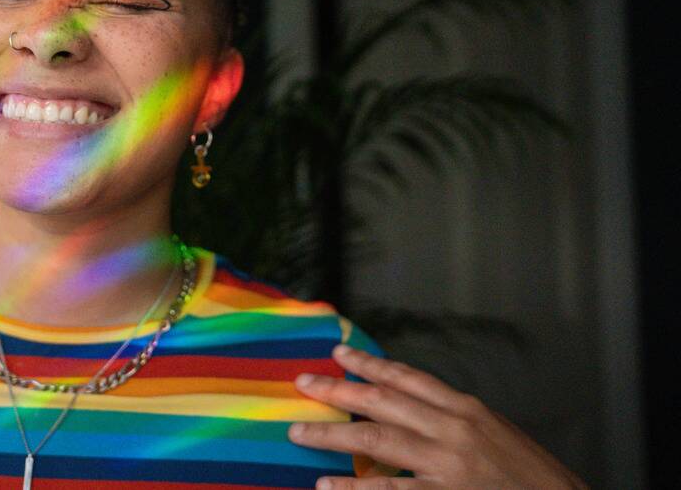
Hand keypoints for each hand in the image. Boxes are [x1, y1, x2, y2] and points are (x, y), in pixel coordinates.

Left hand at [287, 343, 587, 489]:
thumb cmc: (532, 478)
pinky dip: (353, 487)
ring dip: (332, 434)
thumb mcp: (496, 436)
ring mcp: (447, 466)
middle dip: (338, 390)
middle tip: (302, 383)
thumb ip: (455, 421)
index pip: (408, 377)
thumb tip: (411, 408)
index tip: (338, 353)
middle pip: (382, 402)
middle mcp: (453, 430)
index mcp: (467, 410)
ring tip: (297, 433)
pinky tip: (326, 486)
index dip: (369, 363)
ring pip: (376, 441)